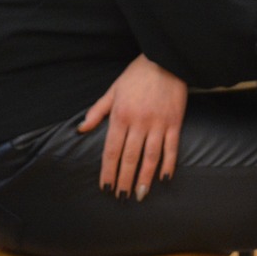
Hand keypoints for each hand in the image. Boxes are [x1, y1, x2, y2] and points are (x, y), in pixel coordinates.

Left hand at [79, 54, 186, 198]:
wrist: (165, 59)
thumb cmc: (137, 75)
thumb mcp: (113, 90)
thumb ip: (97, 111)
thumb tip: (81, 129)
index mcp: (121, 115)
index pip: (111, 150)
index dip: (108, 171)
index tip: (105, 187)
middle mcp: (139, 122)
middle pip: (130, 157)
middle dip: (124, 180)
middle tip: (121, 196)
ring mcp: (158, 123)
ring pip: (150, 157)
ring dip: (145, 178)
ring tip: (140, 195)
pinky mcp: (175, 122)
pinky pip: (171, 148)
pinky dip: (168, 164)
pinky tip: (164, 178)